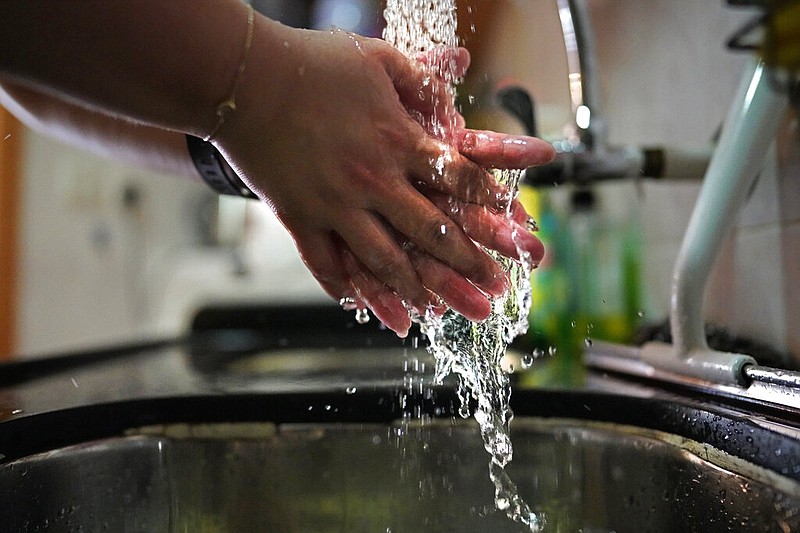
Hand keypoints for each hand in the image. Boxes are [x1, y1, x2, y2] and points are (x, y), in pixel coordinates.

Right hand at [216, 21, 552, 335]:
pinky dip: (344, 289)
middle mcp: (374, 180)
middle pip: (431, 231)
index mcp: (399, 140)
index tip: (519, 226)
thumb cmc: (312, 64)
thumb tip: (463, 74)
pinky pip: (324, 264)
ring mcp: (335, 205)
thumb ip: (422, 76)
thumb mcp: (377, 58)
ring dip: (414, 289)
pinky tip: (360, 308)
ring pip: (383, 260)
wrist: (241, 79)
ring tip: (439, 315)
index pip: (459, 178)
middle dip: (469, 263)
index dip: (493, 202)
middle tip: (496, 289)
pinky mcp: (299, 217)